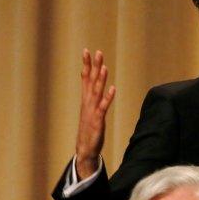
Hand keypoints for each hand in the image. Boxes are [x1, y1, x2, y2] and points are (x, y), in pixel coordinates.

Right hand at [75, 49, 115, 178]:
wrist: (85, 148)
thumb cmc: (89, 128)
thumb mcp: (90, 110)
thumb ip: (93, 97)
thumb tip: (96, 85)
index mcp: (86, 99)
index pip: (85, 78)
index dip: (86, 64)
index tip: (87, 50)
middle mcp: (88, 102)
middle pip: (91, 81)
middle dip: (94, 66)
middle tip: (97, 52)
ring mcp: (92, 111)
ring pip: (96, 92)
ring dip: (100, 80)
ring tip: (104, 67)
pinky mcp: (97, 120)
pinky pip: (103, 107)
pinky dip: (108, 98)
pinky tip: (113, 89)